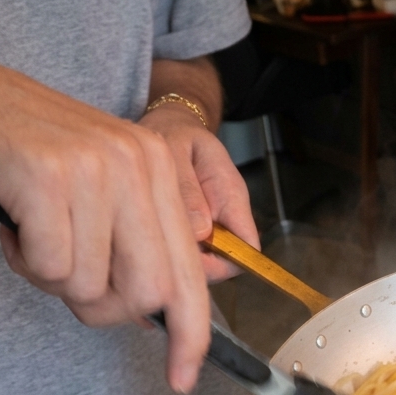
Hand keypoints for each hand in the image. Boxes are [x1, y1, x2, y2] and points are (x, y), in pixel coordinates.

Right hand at [0, 60, 210, 392]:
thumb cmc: (35, 160)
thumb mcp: (106, 190)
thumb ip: (138, 246)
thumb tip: (158, 317)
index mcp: (161, 172)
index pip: (190, 273)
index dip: (191, 335)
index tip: (182, 378)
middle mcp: (138, 165)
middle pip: (148, 293)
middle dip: (105, 308)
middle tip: (70, 280)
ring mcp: (95, 169)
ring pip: (90, 284)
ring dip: (54, 278)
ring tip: (37, 235)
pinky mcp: (46, 176)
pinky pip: (49, 265)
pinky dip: (25, 261)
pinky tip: (16, 226)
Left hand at [138, 100, 259, 283]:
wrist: (171, 128)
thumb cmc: (176, 136)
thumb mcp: (176, 151)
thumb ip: (187, 188)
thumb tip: (200, 232)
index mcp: (232, 199)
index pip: (246, 249)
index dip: (221, 262)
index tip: (184, 254)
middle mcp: (227, 221)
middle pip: (223, 265)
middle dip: (190, 264)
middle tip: (153, 240)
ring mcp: (212, 230)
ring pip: (202, 264)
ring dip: (175, 256)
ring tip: (148, 229)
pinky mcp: (197, 235)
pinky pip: (187, 255)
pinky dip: (166, 249)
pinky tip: (149, 229)